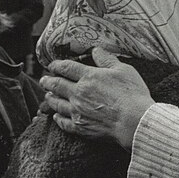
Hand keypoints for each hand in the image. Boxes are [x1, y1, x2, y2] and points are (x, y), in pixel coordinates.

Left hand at [40, 47, 154, 150]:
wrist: (134, 121)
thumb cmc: (132, 94)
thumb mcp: (123, 70)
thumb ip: (107, 59)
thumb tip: (96, 50)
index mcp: (89, 77)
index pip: (66, 68)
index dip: (57, 65)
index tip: (52, 65)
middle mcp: (78, 93)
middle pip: (57, 85)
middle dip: (48, 81)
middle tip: (44, 80)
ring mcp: (77, 111)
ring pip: (56, 103)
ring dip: (50, 98)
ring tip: (48, 95)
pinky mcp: (80, 127)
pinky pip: (63, 122)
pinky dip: (57, 118)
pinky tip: (56, 116)